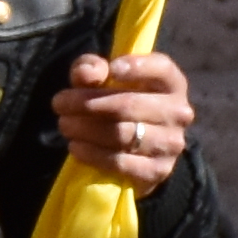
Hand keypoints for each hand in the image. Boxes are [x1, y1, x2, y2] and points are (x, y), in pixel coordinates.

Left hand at [56, 48, 191, 190]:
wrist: (133, 152)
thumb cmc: (117, 104)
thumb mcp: (103, 80)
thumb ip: (91, 69)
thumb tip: (87, 73)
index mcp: (172, 84)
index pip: (162, 69)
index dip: (137, 66)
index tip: (111, 69)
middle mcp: (178, 113)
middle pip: (128, 105)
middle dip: (86, 103)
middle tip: (59, 105)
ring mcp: (171, 143)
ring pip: (121, 134)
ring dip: (85, 129)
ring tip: (64, 125)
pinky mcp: (158, 170)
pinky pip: (120, 162)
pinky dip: (92, 154)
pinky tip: (75, 146)